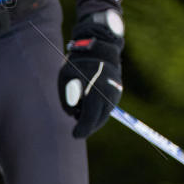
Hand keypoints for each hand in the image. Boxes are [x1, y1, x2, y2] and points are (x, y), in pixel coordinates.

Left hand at [58, 11, 123, 137]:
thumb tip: (74, 115)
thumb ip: (67, 100)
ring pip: (104, 114)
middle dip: (87, 126)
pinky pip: (108, 107)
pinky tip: (89, 107)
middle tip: (77, 130)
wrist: (99, 48)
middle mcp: (108, 93)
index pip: (89, 117)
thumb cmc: (77, 64)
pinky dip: (99, 111)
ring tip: (81, 113)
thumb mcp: (65, 80)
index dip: (82, 129)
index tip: (75, 135)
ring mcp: (115, 92)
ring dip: (93, 119)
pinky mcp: (118, 91)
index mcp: (94, 91)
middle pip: (99, 119)